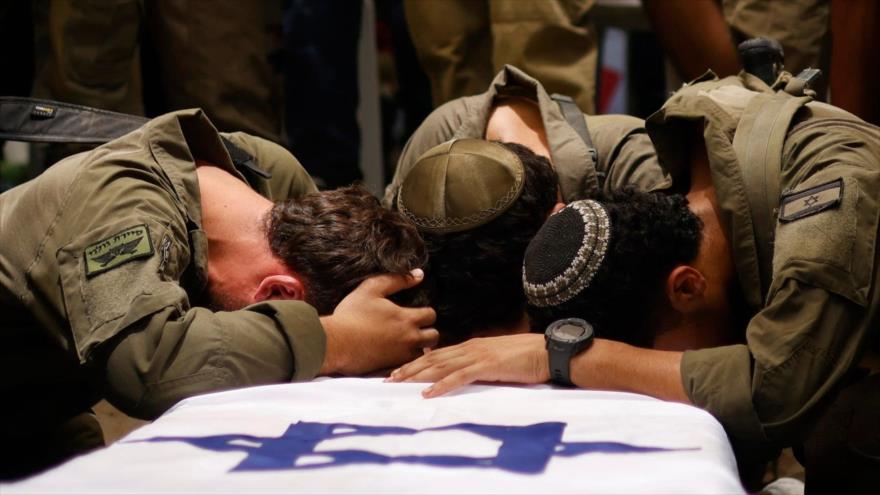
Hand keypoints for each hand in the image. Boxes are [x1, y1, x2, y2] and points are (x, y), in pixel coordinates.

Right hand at [319, 269, 437, 375]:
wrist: (336, 342)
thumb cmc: (352, 314)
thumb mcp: (372, 288)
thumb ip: (397, 279)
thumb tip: (419, 274)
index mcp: (407, 319)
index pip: (431, 315)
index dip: (426, 313)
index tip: (416, 313)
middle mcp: (409, 339)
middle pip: (434, 337)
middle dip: (428, 332)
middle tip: (416, 329)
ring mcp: (401, 355)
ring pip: (422, 354)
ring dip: (418, 348)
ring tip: (407, 343)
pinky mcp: (391, 368)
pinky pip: (409, 366)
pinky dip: (406, 360)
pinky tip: (395, 354)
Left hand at [386, 333, 548, 396]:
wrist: (547, 352)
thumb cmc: (525, 357)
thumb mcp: (496, 360)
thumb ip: (478, 364)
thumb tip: (464, 373)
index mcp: (472, 345)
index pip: (438, 354)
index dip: (417, 362)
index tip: (399, 371)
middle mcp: (470, 347)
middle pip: (433, 358)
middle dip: (409, 368)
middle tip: (389, 378)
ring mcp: (478, 356)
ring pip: (440, 365)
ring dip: (418, 375)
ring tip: (399, 383)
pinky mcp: (487, 366)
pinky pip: (459, 376)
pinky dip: (442, 385)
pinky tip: (428, 393)